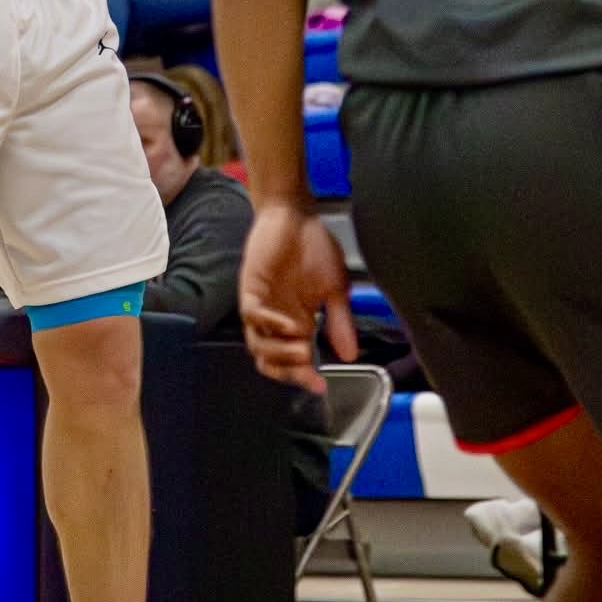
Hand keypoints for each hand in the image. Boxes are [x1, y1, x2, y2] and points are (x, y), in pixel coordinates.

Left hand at [239, 203, 357, 392]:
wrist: (296, 214)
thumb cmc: (314, 246)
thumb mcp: (335, 288)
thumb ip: (340, 321)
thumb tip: (350, 353)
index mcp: (297, 323)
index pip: (295, 361)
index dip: (305, 378)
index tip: (320, 387)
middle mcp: (276, 319)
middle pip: (271, 361)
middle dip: (289, 371)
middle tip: (308, 369)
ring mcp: (262, 305)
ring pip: (258, 345)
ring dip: (279, 353)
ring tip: (301, 349)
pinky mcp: (251, 287)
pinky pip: (252, 315)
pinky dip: (270, 324)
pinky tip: (289, 325)